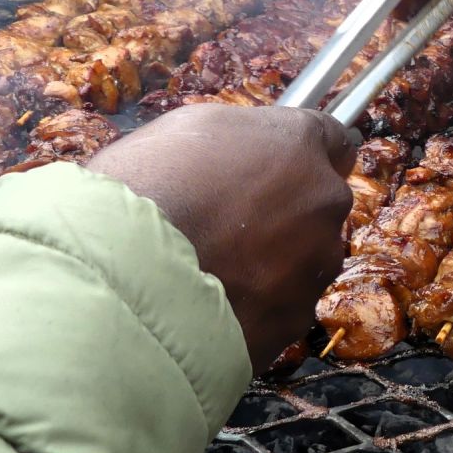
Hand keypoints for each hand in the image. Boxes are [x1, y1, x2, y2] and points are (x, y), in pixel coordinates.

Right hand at [88, 104, 355, 371]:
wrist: (119, 278)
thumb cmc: (142, 188)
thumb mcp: (186, 131)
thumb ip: (242, 142)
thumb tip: (254, 156)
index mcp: (300, 146)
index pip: (334, 143)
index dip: (305, 158)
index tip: (285, 171)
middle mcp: (324, 202)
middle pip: (319, 206)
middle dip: (287, 214)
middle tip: (229, 229)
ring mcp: (315, 266)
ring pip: (305, 261)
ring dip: (274, 264)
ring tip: (213, 273)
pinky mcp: (295, 320)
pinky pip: (280, 308)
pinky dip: (255, 307)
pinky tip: (211, 307)